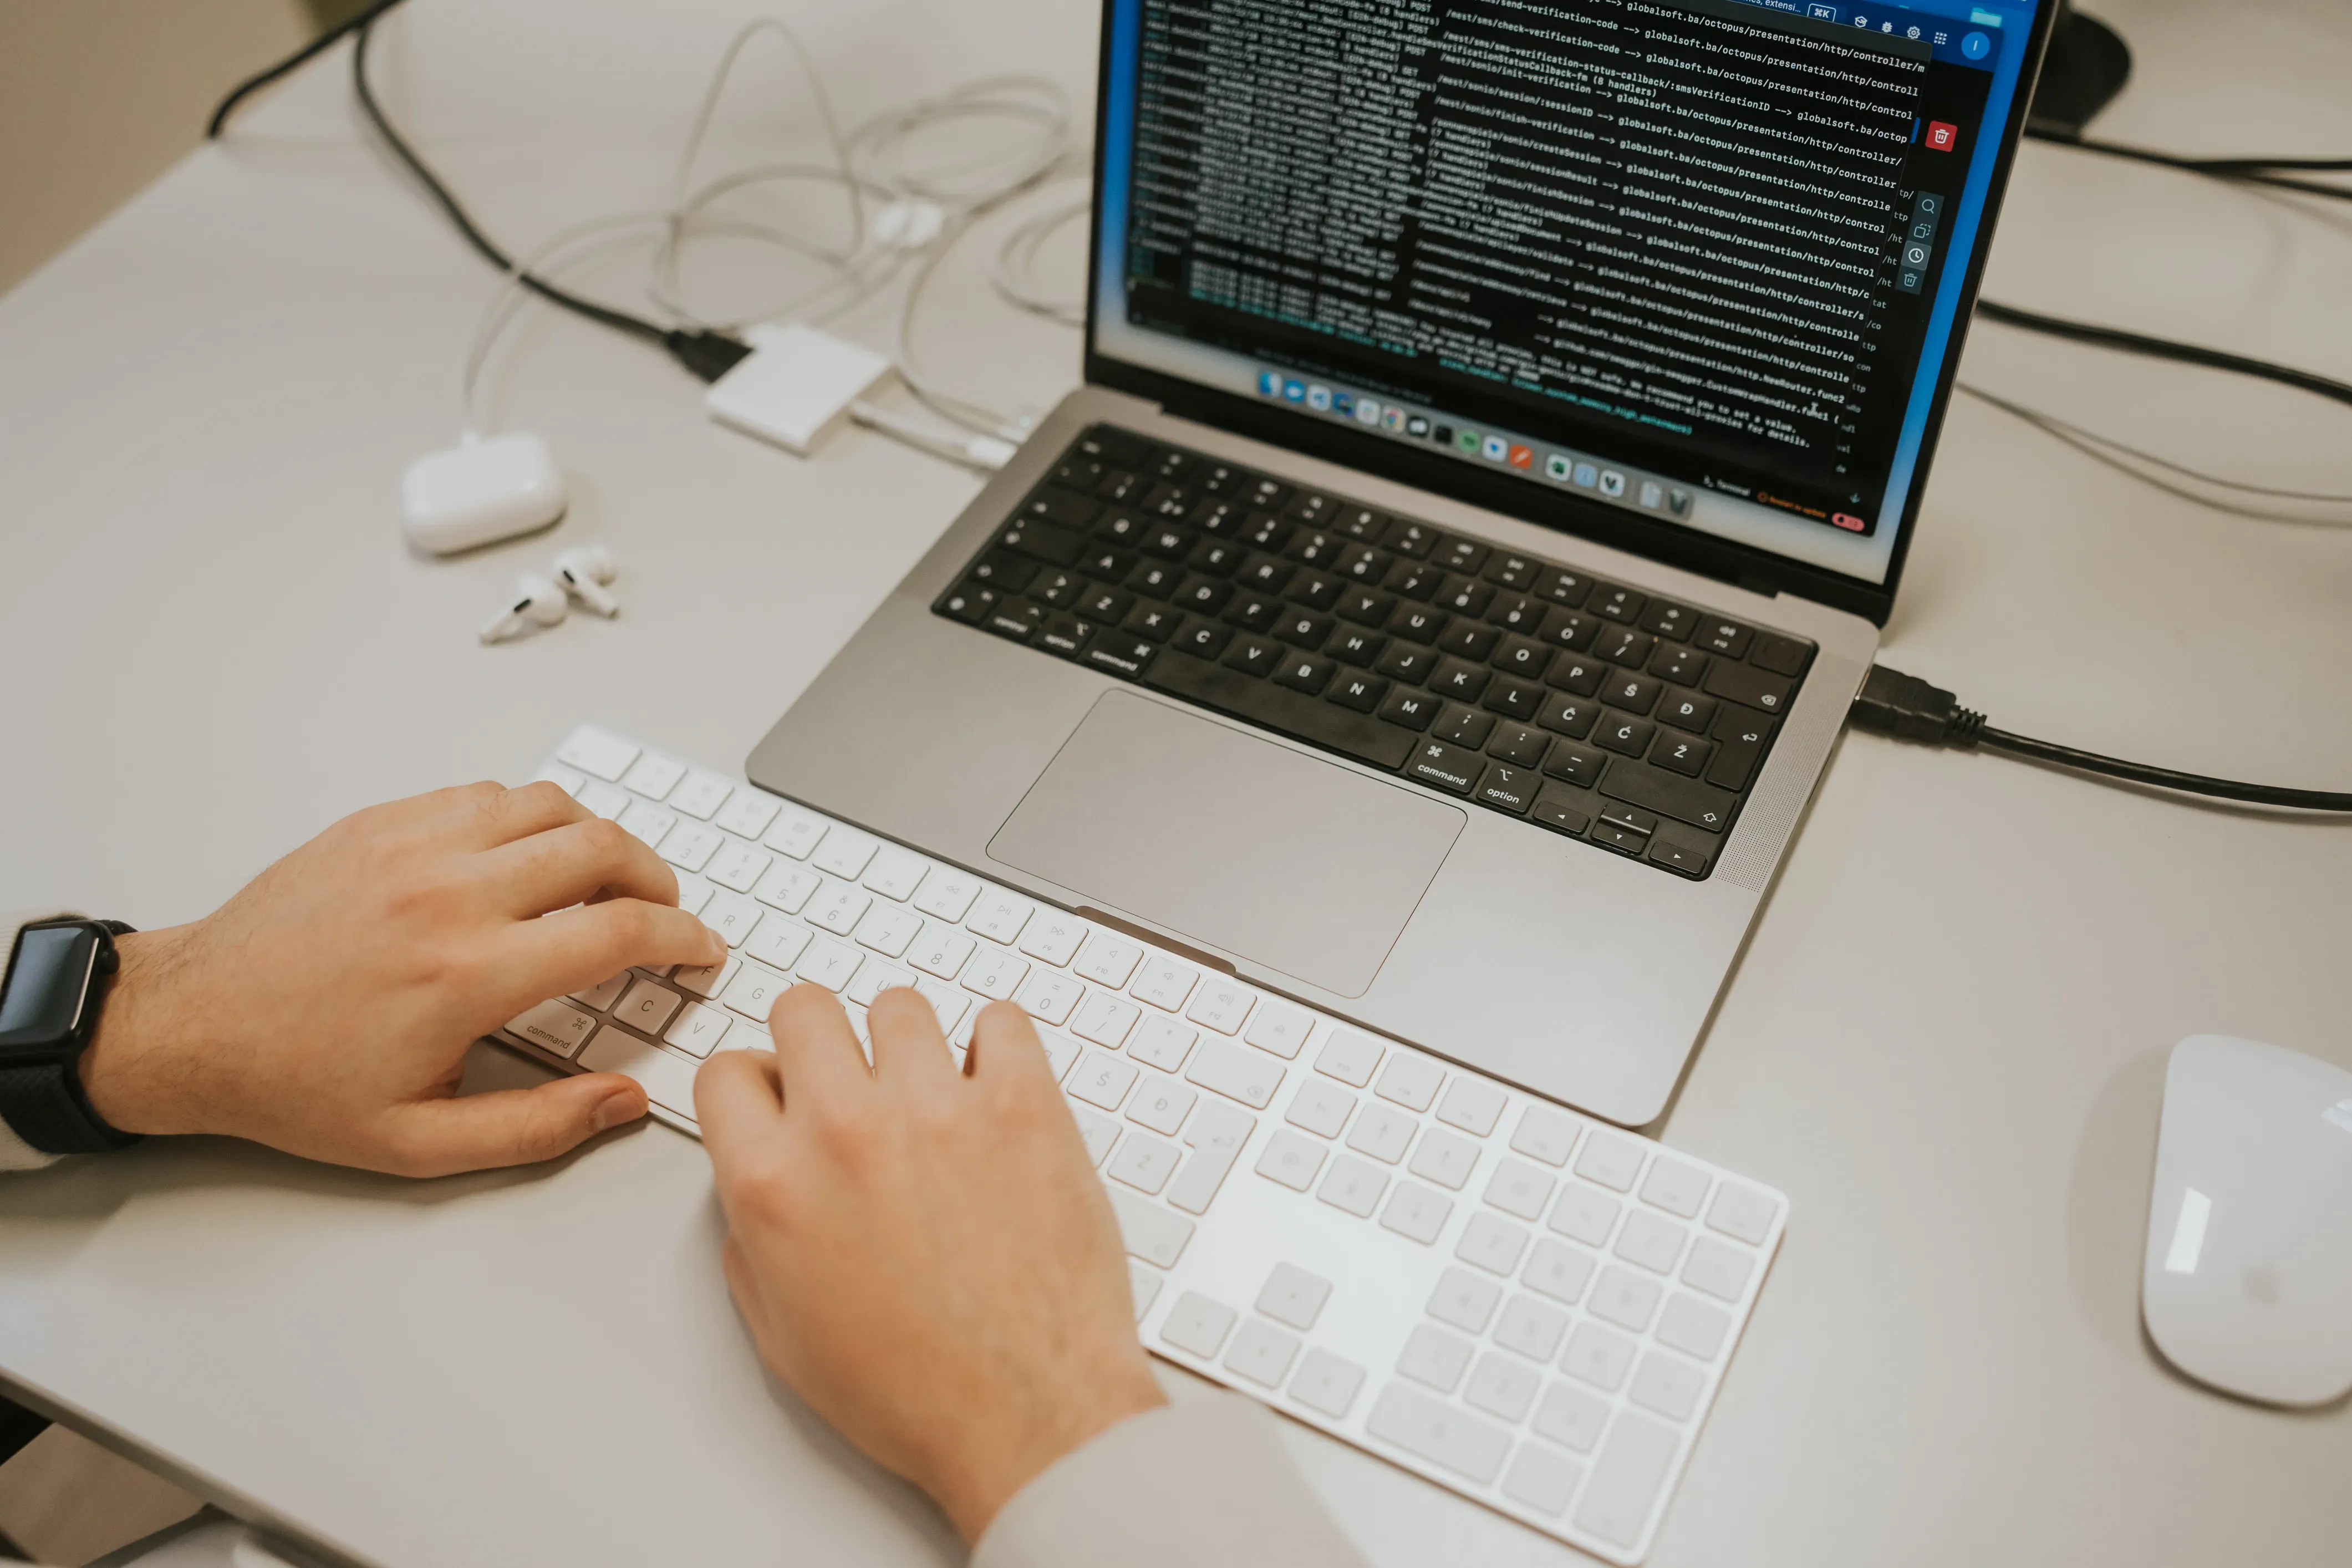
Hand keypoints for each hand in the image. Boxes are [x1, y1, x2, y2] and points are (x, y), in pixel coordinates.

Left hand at [79, 780, 725, 1175]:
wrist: (192, 1025)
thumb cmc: (296, 1082)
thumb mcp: (420, 1143)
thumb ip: (538, 1127)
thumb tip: (623, 1102)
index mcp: (470, 975)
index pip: (620, 930)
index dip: (683, 939)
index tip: (698, 951)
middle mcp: (449, 894)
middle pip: (603, 848)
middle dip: (659, 881)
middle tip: (666, 913)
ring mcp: (413, 846)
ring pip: (551, 806)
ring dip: (600, 838)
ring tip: (609, 879)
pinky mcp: (381, 823)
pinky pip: (486, 796)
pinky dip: (530, 819)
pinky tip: (529, 858)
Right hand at [697, 988, 1164, 1542]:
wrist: (1028, 1416)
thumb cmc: (916, 1392)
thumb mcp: (782, 1334)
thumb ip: (752, 1238)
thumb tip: (756, 1179)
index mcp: (773, 1185)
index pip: (726, 1070)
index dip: (755, 1083)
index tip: (781, 1092)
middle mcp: (845, 1132)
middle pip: (805, 1009)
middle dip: (820, 1041)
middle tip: (851, 1080)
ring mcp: (938, 1110)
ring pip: (900, 1006)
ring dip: (908, 1045)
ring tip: (931, 1095)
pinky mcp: (1023, 1105)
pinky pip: (1001, 1021)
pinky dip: (997, 1047)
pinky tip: (993, 1089)